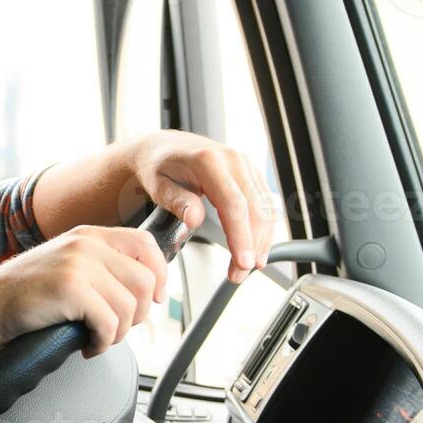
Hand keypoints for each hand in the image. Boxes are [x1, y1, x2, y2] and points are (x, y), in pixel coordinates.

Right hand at [0, 226, 167, 356]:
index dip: (159, 274)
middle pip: (144, 280)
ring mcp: (77, 264)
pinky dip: (103, 343)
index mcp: (89, 235)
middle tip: (117, 327)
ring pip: (130, 306)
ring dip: (119, 332)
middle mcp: (86, 244)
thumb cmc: (27, 295)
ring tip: (98, 337)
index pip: (145, 244)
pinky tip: (87, 345)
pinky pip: (110, 323)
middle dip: (139, 314)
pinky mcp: (71, 289)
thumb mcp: (67, 265)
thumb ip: (102, 266)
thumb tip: (147, 290)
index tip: (154, 298)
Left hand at [130, 130, 279, 283]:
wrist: (165, 148)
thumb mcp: (157, 185)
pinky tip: (256, 249)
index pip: (233, 203)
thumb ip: (177, 201)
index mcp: (208, 161)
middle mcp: (232, 160)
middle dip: (252, 245)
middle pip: (254, 208)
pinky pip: (264, 204)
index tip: (242, 261)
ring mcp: (245, 165)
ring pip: (264, 208)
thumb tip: (194, 219)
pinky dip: (263, 229)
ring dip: (260, 241)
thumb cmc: (158, 167)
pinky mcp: (251, 174)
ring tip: (245, 268)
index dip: (241, 235)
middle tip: (239, 274)